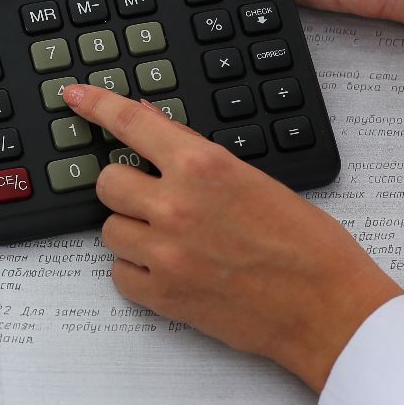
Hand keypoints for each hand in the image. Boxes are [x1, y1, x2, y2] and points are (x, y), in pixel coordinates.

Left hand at [64, 84, 401, 391]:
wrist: (328, 307)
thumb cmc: (307, 245)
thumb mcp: (255, 180)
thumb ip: (198, 157)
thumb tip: (154, 127)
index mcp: (203, 167)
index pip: (131, 124)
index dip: (97, 105)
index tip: (76, 97)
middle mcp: (176, 206)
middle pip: (108, 182)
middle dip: (127, 187)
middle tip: (155, 198)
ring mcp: (164, 252)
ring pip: (109, 229)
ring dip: (132, 230)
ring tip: (173, 240)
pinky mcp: (163, 295)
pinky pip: (119, 274)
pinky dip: (137, 271)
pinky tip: (171, 269)